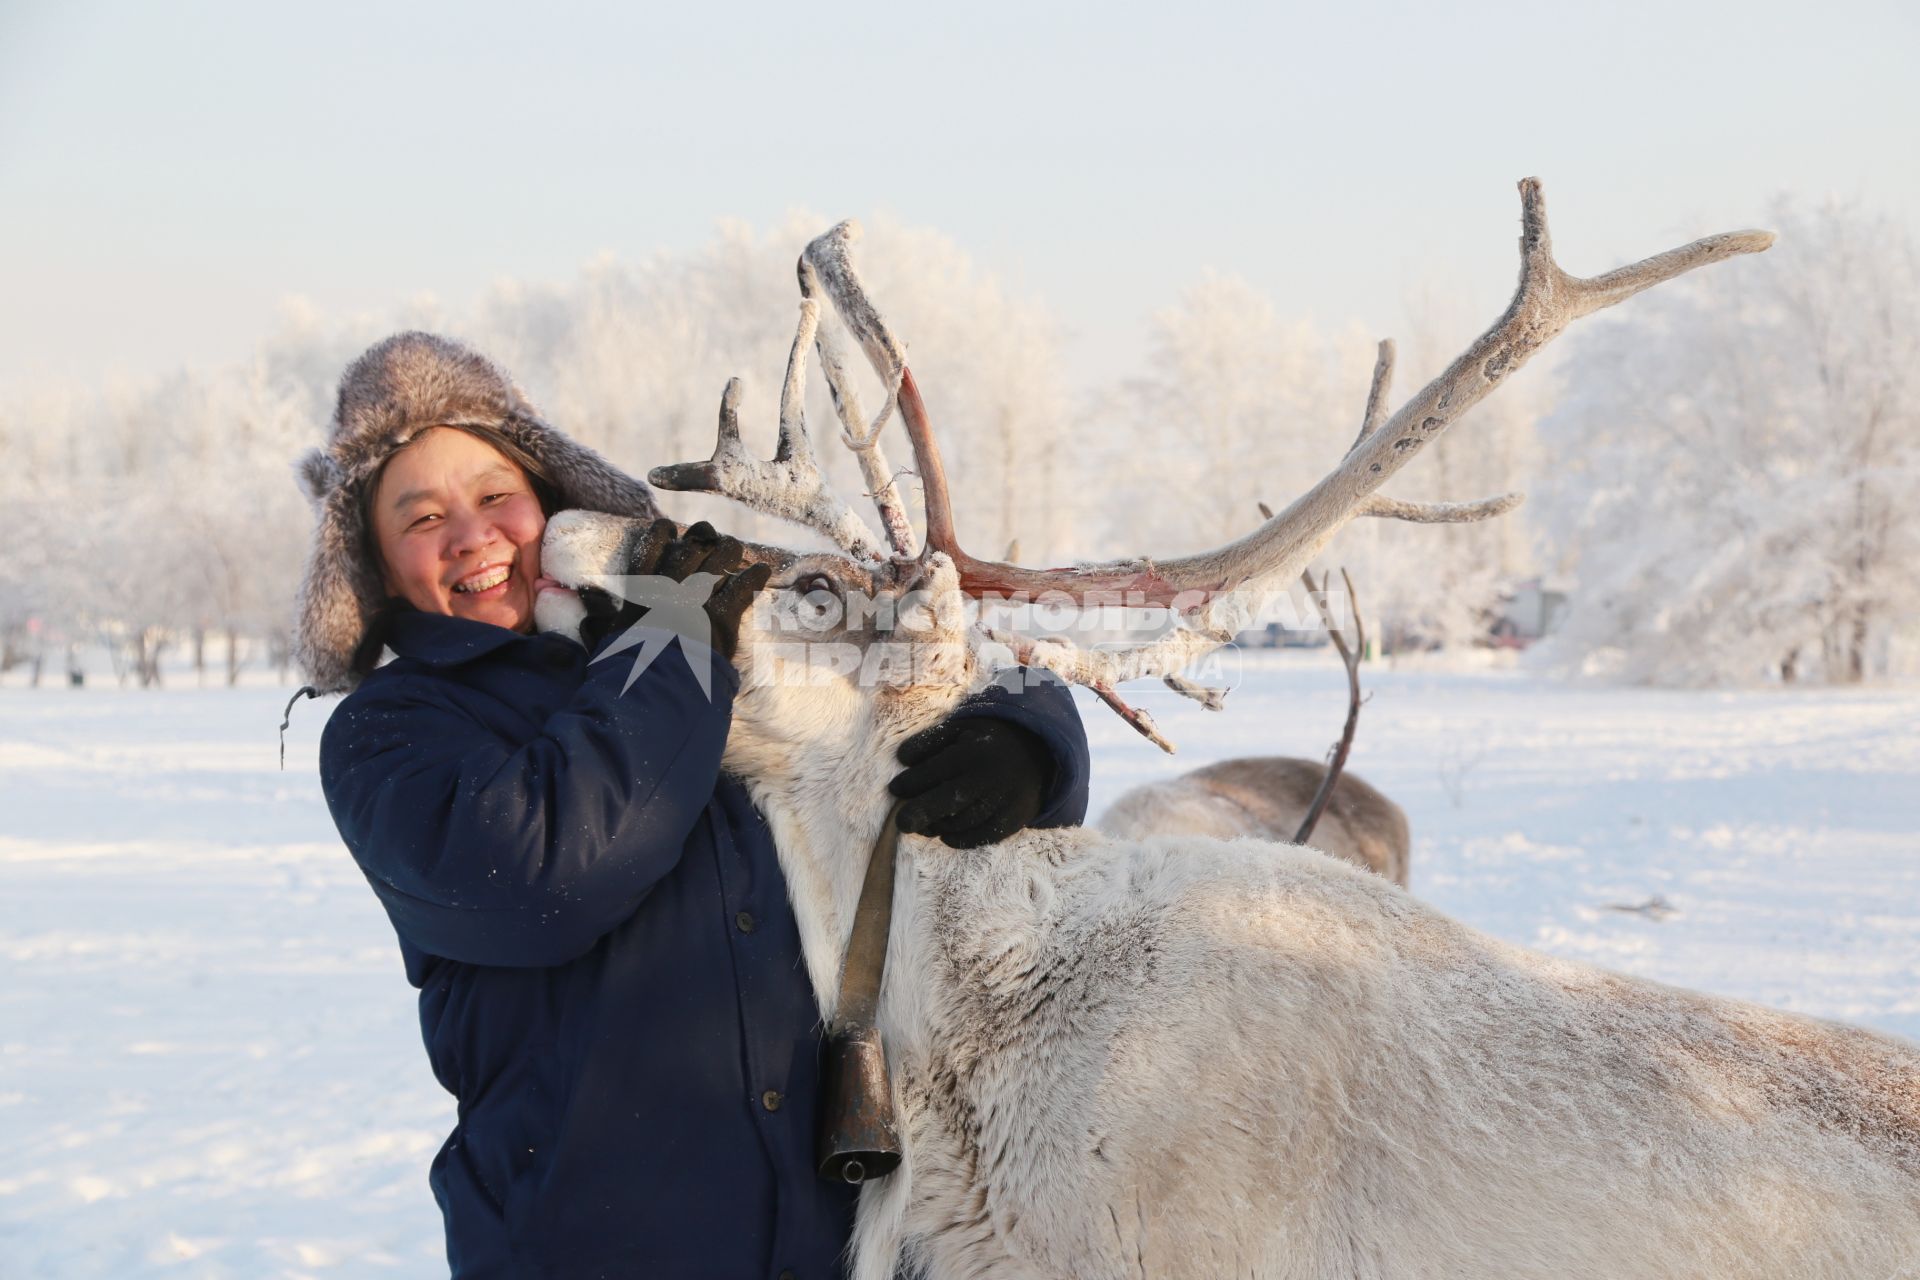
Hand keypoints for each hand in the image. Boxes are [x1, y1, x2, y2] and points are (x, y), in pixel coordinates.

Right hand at [577, 519, 769, 659]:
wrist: (656, 691)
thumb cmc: (628, 674)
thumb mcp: (607, 647)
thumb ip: (599, 629)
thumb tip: (585, 621)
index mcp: (641, 593)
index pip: (648, 549)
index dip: (660, 534)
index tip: (667, 528)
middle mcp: (670, 589)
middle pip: (690, 547)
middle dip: (701, 536)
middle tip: (709, 534)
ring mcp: (697, 599)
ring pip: (719, 558)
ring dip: (728, 550)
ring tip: (733, 548)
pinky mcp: (721, 616)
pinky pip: (743, 586)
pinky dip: (754, 577)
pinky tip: (762, 571)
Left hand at [887, 718, 1051, 848]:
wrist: (1038, 753)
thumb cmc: (987, 741)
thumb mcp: (961, 729)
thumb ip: (930, 741)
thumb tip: (902, 758)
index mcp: (972, 752)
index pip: (933, 771)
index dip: (910, 783)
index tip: (895, 789)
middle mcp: (988, 777)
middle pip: (947, 801)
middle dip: (919, 814)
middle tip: (901, 823)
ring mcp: (1003, 800)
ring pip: (961, 822)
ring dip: (937, 827)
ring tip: (923, 826)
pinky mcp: (1012, 819)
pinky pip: (980, 836)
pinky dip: (959, 839)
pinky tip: (945, 835)